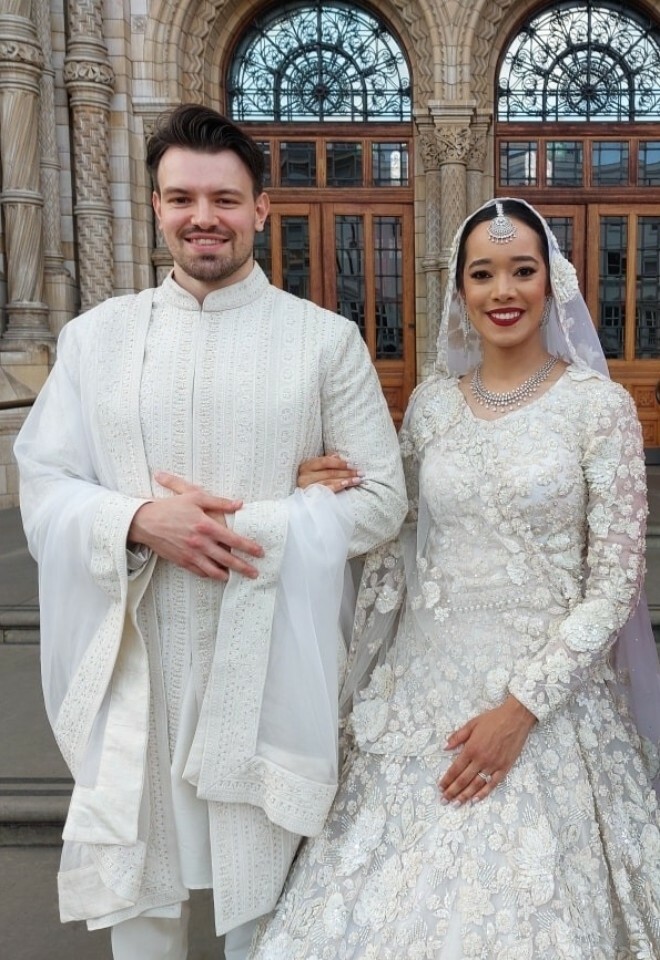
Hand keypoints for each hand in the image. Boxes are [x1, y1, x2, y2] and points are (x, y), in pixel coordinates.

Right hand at [128, 471, 263, 580]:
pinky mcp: (182, 561)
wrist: (145, 522)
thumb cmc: (170, 507)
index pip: (233, 539)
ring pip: (214, 570)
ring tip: (238, 578)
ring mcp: (191, 554)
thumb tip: (239, 504)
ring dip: (228, 575)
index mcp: (206, 525)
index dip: (248, 547)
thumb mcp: (194, 497)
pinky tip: (217, 576)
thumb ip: (219, 501)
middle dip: (244, 567)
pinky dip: (210, 575)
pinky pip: (200, 572)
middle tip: (255, 573)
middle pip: (227, 558)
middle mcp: (200, 542)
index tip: (259, 552)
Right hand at [297, 453, 363, 492]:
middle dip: (347, 472)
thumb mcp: (316, 469)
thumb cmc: (311, 480)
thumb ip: (326, 461)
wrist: (302, 501)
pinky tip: (347, 484)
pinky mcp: (312, 497)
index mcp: (306, 466)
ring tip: (358, 479)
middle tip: (360, 472)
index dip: (339, 463)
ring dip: (346, 479)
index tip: (352, 464)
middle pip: (330, 472)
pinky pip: (328, 490)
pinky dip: (339, 486)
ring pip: (330, 481)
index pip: (325, 462)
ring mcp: (308, 487)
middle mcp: (305, 476)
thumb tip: (338, 456)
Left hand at [439, 696, 536, 804]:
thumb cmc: (493, 719)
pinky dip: (483, 793)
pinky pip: (492, 784)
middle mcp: (481, 759)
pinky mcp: (504, 768)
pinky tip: (475, 800)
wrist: (515, 718)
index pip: (455, 768)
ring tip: (456, 804)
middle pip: (463, 780)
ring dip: (465, 795)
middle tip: (444, 800)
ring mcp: (493, 765)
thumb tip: (445, 747)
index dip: (447, 779)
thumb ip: (458, 736)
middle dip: (452, 791)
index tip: (440, 787)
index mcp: (471, 748)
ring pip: (476, 785)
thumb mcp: (472, 723)